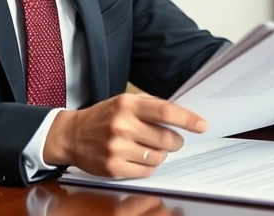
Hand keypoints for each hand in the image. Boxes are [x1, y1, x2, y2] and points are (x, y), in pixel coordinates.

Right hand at [43, 93, 206, 178]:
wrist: (72, 135)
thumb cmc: (103, 117)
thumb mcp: (124, 101)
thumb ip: (151, 106)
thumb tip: (181, 115)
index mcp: (127, 105)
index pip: (165, 111)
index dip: (187, 119)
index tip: (201, 125)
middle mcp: (122, 125)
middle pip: (166, 138)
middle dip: (174, 141)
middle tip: (171, 139)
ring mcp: (117, 148)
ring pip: (158, 156)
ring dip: (160, 154)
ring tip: (147, 147)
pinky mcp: (113, 167)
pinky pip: (146, 171)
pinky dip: (148, 166)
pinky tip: (138, 157)